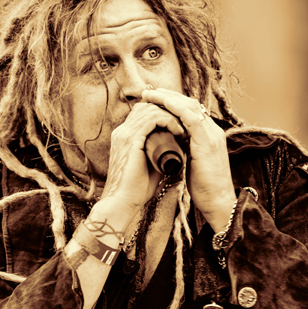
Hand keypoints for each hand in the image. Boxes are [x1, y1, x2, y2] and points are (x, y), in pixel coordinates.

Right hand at [100, 101, 185, 228]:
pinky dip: (168, 121)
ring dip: (171, 115)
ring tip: (184, 128)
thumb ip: (158, 155)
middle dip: (168, 110)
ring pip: (151, 109)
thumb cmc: (136, 189)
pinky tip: (178, 131)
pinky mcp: (131, 139)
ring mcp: (125, 134)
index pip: (144, 113)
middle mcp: (122, 131)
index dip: (163, 114)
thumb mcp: (149, 166)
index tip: (180, 125)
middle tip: (185, 123)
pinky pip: (152, 119)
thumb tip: (175, 149)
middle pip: (147, 106)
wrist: (123, 202)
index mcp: (124, 137)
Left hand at [141, 88, 236, 231]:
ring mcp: (211, 134)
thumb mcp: (192, 164)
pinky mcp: (207, 141)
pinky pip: (191, 118)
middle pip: (189, 104)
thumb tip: (169, 144)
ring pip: (189, 106)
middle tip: (149, 91)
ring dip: (168, 98)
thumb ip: (184, 150)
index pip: (190, 111)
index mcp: (208, 135)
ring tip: (150, 94)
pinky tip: (162, 103)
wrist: (218, 202)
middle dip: (168, 96)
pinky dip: (176, 108)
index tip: (154, 99)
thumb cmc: (204, 188)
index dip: (172, 103)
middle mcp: (212, 130)